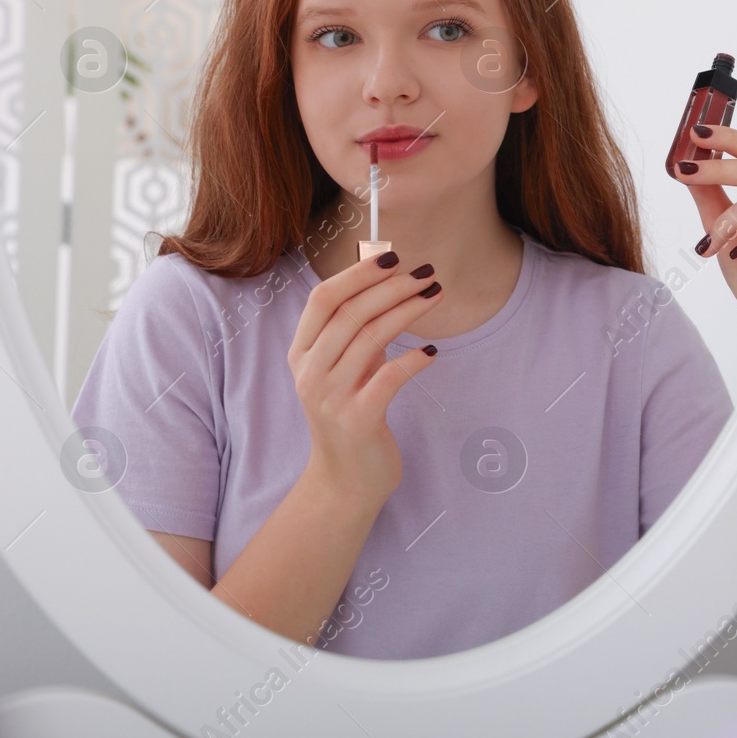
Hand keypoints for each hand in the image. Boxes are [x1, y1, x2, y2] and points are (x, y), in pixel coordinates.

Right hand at [286, 250, 442, 504]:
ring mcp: (330, 397)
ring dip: (408, 312)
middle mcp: (309, 373)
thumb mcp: (345, 368)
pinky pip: (390, 378)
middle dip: (392, 287)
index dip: (357, 273)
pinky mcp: (358, 419)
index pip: (322, 299)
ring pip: (371, 339)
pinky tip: (431, 353)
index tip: (393, 256)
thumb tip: (386, 276)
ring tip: (435, 295)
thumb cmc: (350, 413)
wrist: (346, 481)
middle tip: (427, 273)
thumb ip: (356, 329)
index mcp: (301, 354)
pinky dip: (413, 360)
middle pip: (350, 313)